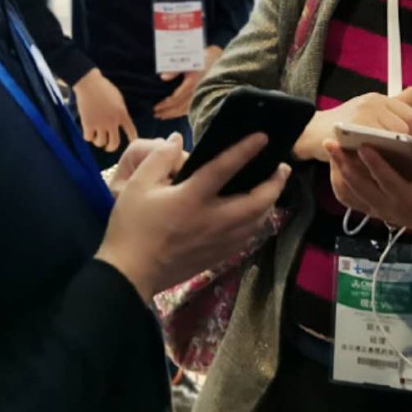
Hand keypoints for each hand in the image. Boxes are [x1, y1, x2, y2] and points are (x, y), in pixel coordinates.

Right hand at [74, 69, 137, 152]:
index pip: (131, 131)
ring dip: (98, 142)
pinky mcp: (88, 124)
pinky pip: (88, 138)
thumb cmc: (104, 87)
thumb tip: (120, 122)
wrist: (89, 84)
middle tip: (108, 147)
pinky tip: (87, 132)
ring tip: (96, 138)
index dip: (132, 138)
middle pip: (114, 143)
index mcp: (122, 114)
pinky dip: (88, 136)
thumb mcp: (118, 98)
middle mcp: (112, 122)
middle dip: (111, 147)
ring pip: (101, 143)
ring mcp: (100, 124)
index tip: (132, 142)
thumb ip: (120, 111)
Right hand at [95, 133, 290, 302]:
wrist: (130, 274)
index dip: (245, 150)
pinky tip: (254, 215)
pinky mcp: (218, 256)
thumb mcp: (136, 186)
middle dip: (275, 183)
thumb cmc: (131, 227)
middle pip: (257, 201)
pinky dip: (257, 222)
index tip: (263, 136)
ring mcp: (218, 241)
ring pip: (257, 221)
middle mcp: (212, 220)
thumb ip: (159, 158)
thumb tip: (177, 140)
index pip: (225, 168)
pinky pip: (248, 237)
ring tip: (272, 188)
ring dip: (269, 202)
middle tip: (282, 167)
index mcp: (192, 199)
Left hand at [153, 46, 222, 120]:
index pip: (175, 98)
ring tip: (162, 116)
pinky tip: (176, 114)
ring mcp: (201, 96)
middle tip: (155, 114)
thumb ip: (175, 69)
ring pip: (185, 110)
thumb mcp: (188, 60)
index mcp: (191, 83)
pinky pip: (192, 109)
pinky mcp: (205, 97)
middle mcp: (196, 92)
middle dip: (166, 111)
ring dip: (173, 114)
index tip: (156, 107)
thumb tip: (163, 77)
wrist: (220, 60)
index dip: (165, 104)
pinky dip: (182, 113)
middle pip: (179, 107)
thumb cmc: (204, 58)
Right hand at [292, 87, 411, 162]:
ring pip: (393, 139)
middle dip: (404, 144)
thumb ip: (394, 103)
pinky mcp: (352, 133)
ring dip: (392, 152)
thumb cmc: (344, 123)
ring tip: (384, 158)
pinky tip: (372, 162)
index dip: (411, 132)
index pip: (410, 114)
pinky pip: (376, 149)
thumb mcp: (370, 108)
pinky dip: (377, 159)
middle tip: (394, 154)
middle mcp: (371, 104)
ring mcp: (361, 117)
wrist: (312, 130)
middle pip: (404, 128)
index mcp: (378, 99)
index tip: (403, 143)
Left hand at [324, 141, 411, 254]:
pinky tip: (333, 164)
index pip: (387, 180)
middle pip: (361, 185)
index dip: (374, 163)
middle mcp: (387, 206)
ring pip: (352, 191)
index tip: (362, 146)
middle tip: (332, 142)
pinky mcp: (371, 210)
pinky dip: (339, 182)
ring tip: (330, 148)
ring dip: (339, 169)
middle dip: (345, 163)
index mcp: (407, 199)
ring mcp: (377, 210)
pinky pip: (350, 198)